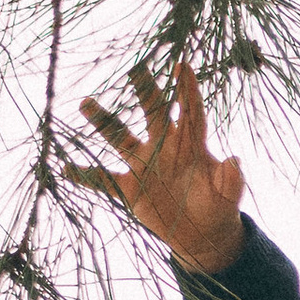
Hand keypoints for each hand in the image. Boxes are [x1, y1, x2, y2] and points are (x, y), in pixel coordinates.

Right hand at [70, 55, 246, 274]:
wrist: (202, 235)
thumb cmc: (219, 207)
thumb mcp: (228, 195)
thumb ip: (231, 179)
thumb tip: (235, 160)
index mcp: (191, 145)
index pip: (189, 111)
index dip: (187, 89)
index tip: (182, 65)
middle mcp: (164, 147)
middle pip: (153, 112)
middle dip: (145, 90)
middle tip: (134, 67)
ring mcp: (144, 166)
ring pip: (120, 138)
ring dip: (104, 122)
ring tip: (86, 103)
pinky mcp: (131, 188)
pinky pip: (103, 179)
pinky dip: (85, 175)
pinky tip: (65, 167)